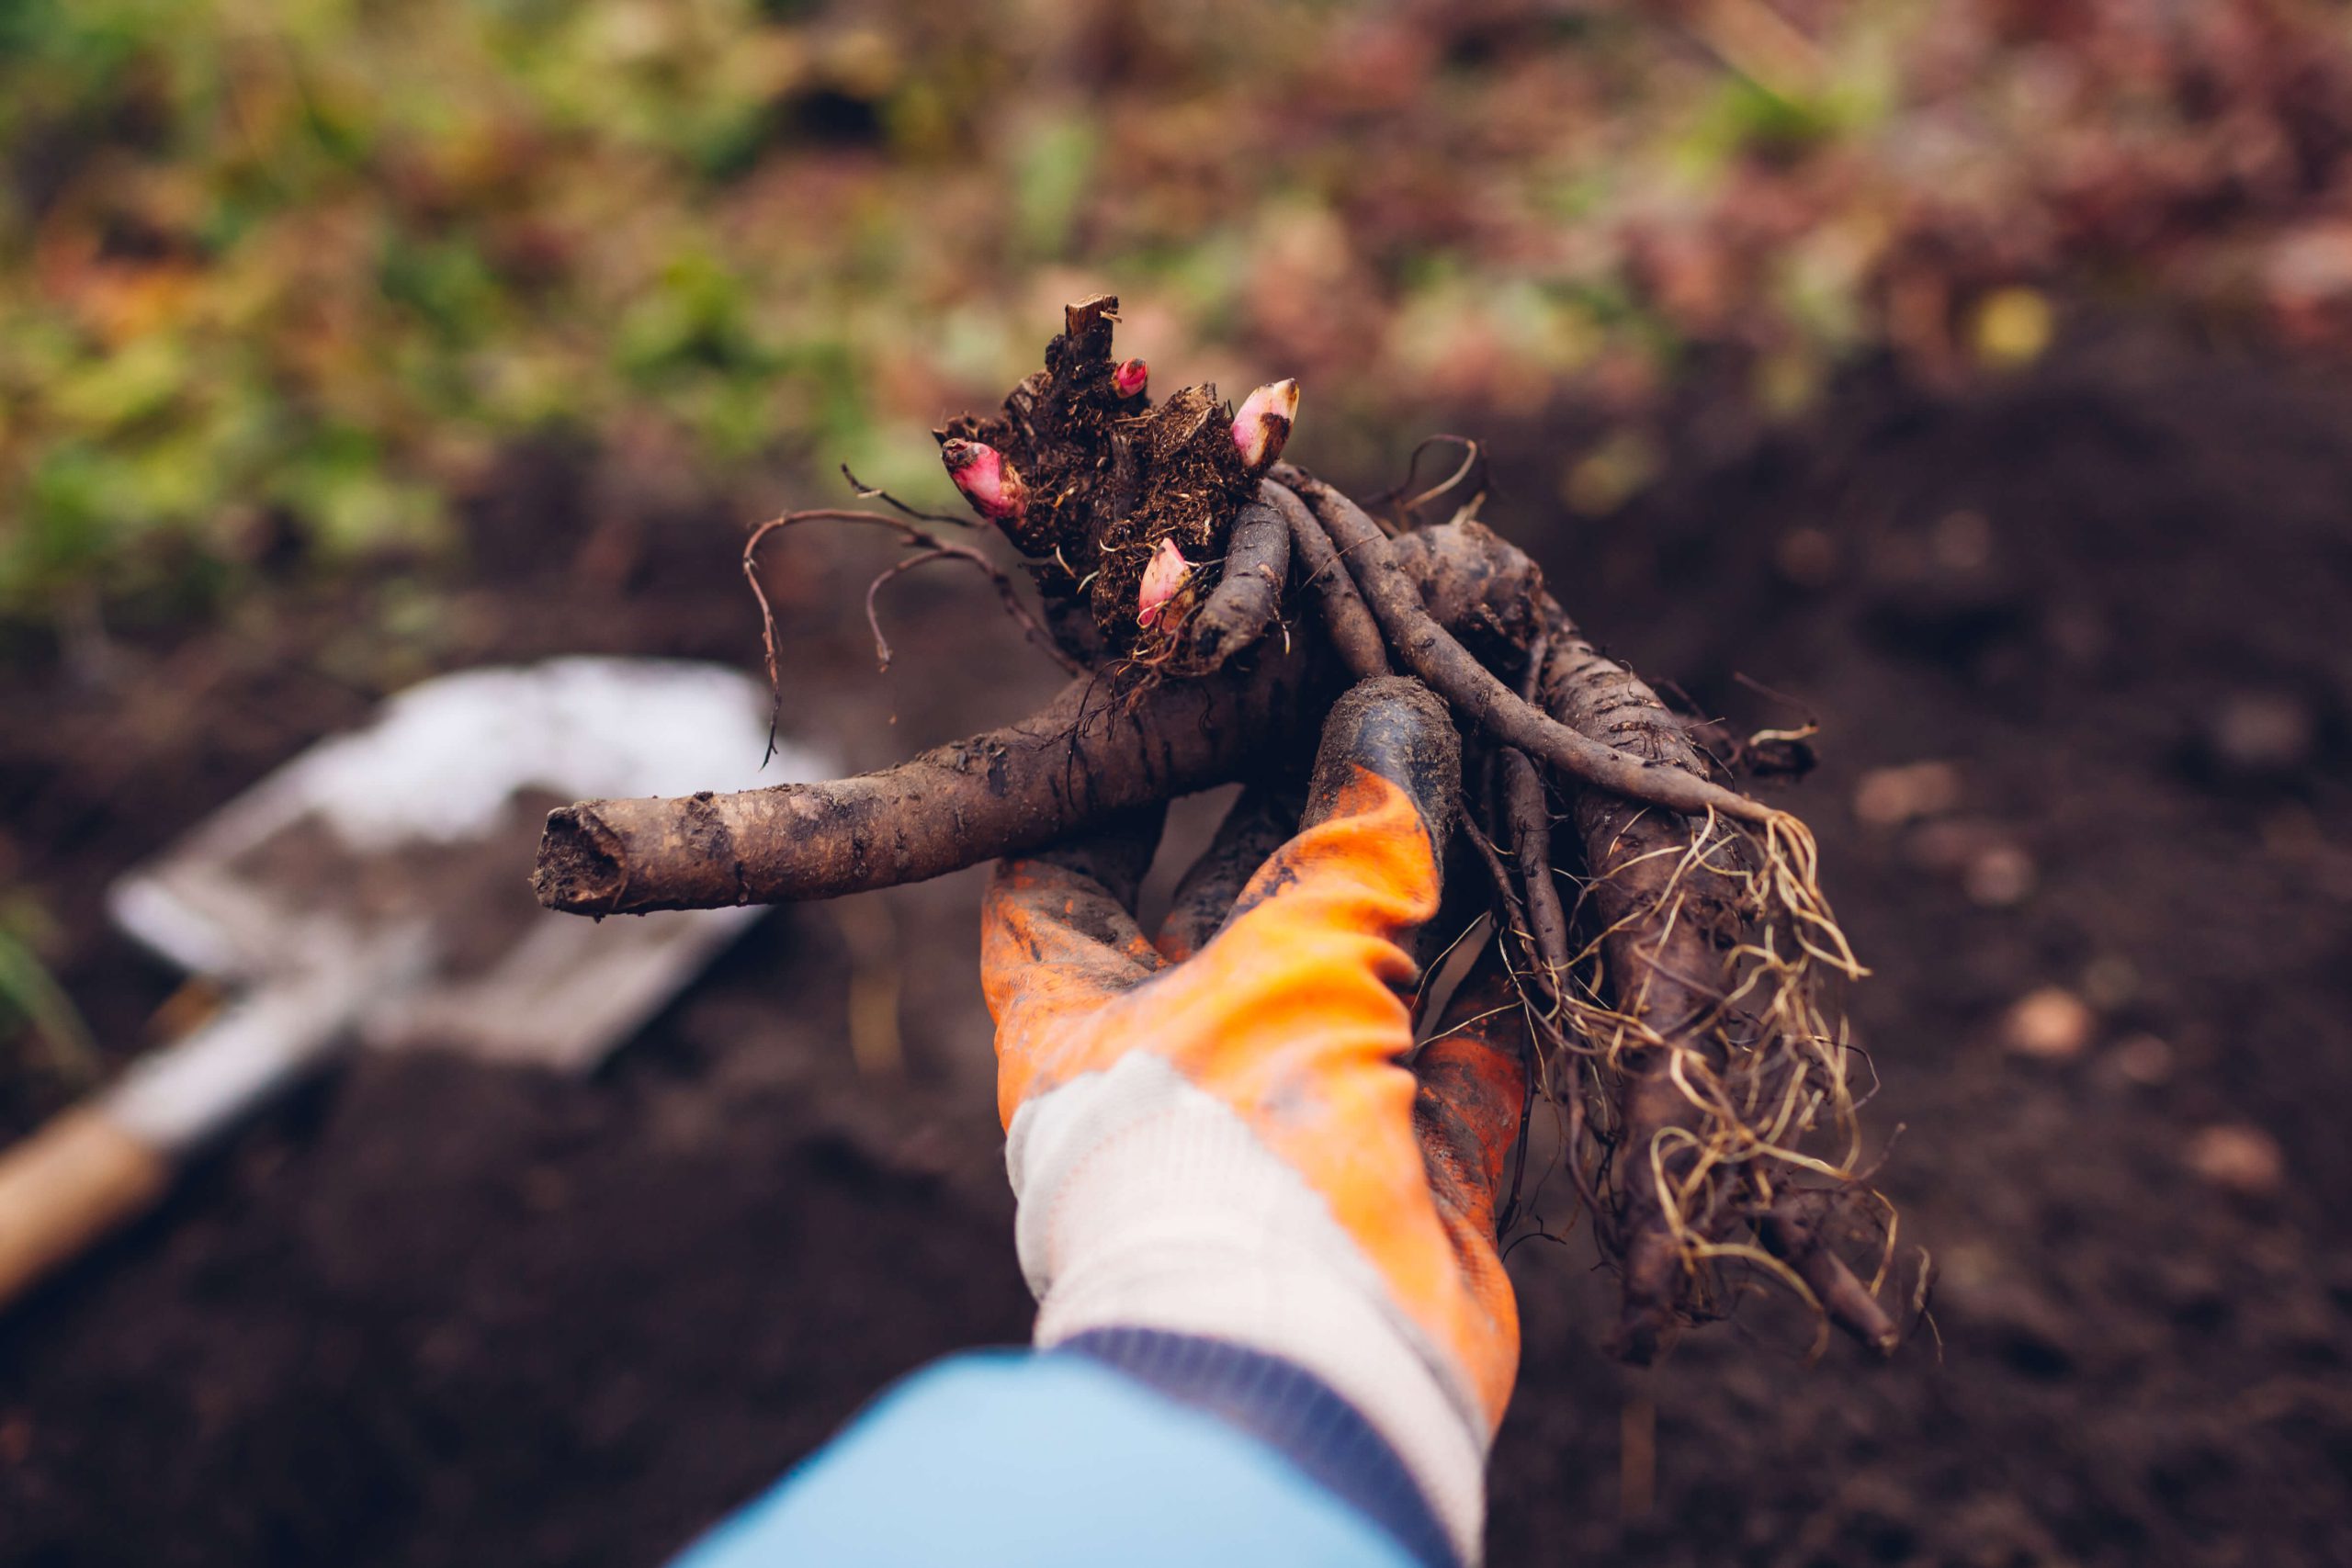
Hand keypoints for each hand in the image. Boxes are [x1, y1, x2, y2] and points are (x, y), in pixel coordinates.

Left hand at [981, 676, 1526, 1562]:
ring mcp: (1293, 1123)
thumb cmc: (1236, 1140)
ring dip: (1415, 893)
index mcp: (1081, 1016)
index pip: (1056, 874)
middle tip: (1367, 712)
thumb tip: (1394, 714)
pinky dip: (1501, 988)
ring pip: (1357, 978)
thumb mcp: (1290, 953)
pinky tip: (1546, 894)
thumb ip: (1353, 837)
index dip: (1109, 787)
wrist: (1310, 1364)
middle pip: (1226, 913)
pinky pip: (1462, 1059)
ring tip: (1473, 774)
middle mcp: (1176, 1065)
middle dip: (1298, 821)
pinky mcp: (1405, 1173)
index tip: (1178, 707)